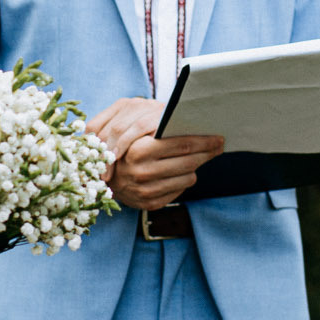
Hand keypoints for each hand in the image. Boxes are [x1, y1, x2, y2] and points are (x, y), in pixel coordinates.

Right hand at [87, 97, 223, 210]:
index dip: (204, 140)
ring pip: (188, 177)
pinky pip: (180, 190)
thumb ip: (155, 122)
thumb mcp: (131, 126)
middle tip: (219, 144)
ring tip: (203, 155)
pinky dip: (185, 179)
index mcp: (138, 149)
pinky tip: (184, 171)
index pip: (182, 145)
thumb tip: (187, 117)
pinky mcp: (148, 203)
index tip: (218, 136)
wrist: (100, 173)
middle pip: (189, 161)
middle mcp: (141, 172)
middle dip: (208, 151)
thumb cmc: (122, 144)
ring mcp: (145, 190)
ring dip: (198, 165)